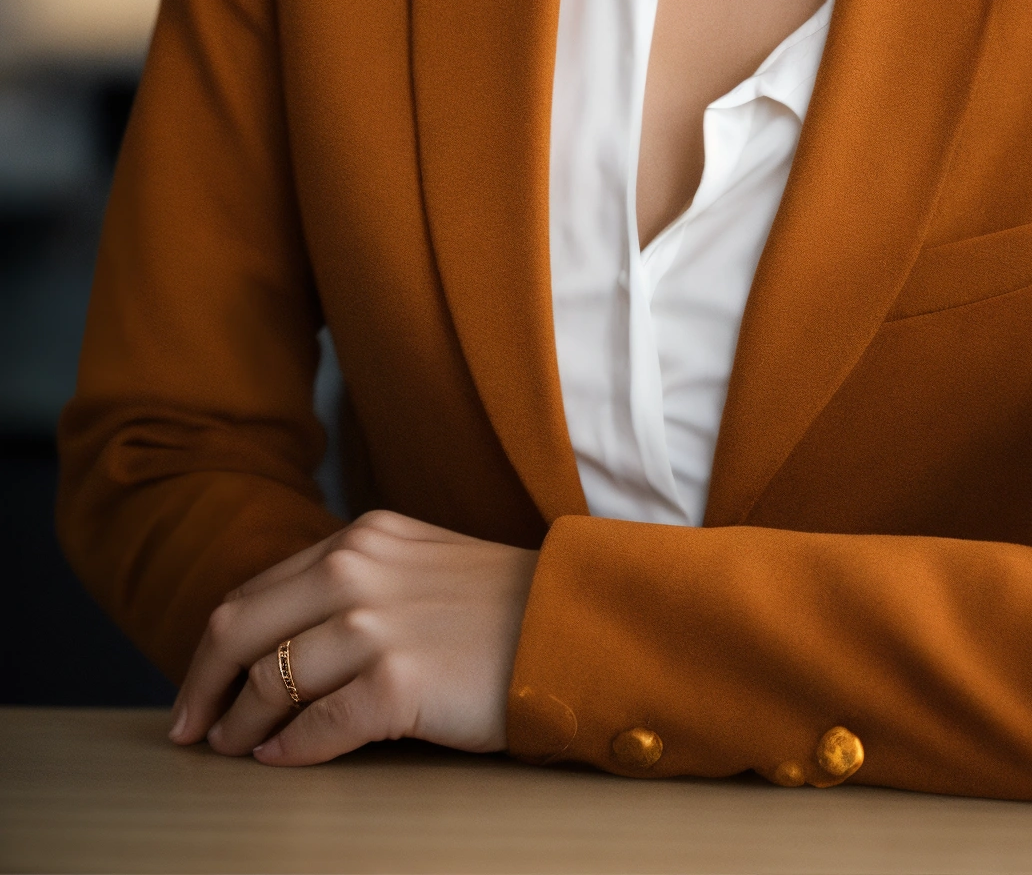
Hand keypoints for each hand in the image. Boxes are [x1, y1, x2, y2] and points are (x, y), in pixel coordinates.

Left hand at [169, 510, 539, 765]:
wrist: (573, 627)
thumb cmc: (500, 608)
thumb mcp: (420, 565)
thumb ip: (357, 583)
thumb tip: (283, 642)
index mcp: (362, 537)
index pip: (256, 591)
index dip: (214, 647)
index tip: (200, 687)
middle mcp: (358, 568)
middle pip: (240, 629)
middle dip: (203, 686)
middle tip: (190, 729)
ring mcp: (376, 624)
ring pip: (269, 681)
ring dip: (241, 726)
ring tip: (235, 750)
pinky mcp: (397, 681)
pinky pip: (316, 727)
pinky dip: (289, 750)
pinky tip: (280, 761)